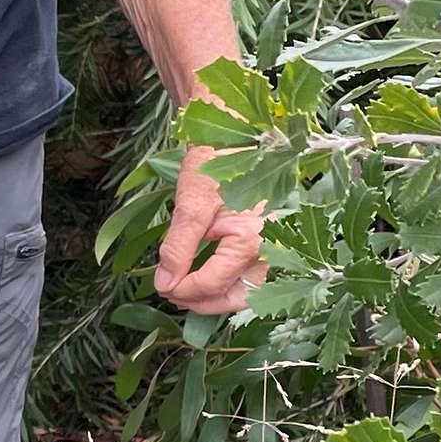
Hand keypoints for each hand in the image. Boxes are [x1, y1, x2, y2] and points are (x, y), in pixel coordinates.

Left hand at [153, 148, 265, 315]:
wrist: (241, 139)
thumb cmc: (216, 164)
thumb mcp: (190, 205)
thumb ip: (178, 248)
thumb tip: (164, 282)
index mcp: (252, 240)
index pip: (212, 283)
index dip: (182, 290)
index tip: (161, 286)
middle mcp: (273, 250)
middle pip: (237, 298)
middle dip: (202, 302)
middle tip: (172, 294)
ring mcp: (279, 248)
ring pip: (251, 293)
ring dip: (218, 298)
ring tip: (187, 290)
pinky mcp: (276, 244)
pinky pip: (257, 277)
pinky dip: (232, 283)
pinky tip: (209, 277)